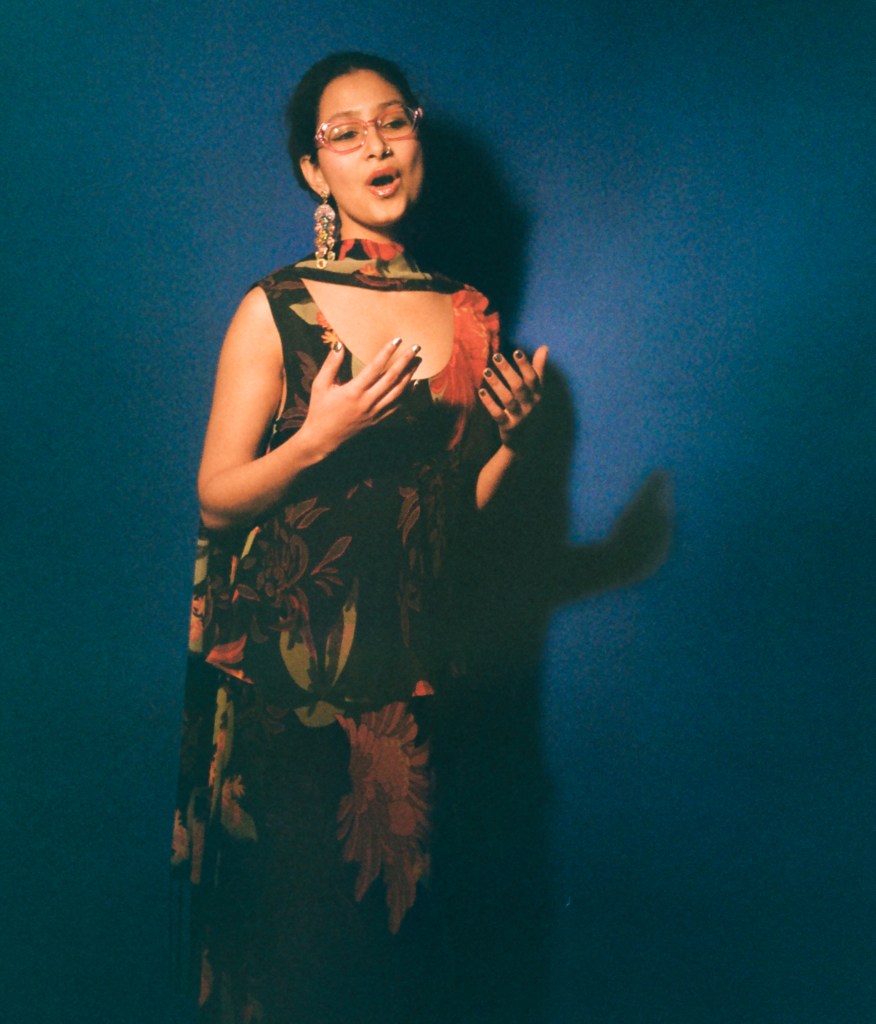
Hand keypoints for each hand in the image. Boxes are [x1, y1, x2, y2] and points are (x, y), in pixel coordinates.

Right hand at [299, 337, 420, 454]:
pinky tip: (414, 384)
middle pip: (392, 378)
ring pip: (398, 392)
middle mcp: (367, 402)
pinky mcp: (378, 420)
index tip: (397, 340)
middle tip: (416, 347)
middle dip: (405, 361)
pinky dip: (407, 394)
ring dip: (410, 375)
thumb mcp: (320, 385)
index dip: (387, 353)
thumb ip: (331, 364)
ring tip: (418, 361)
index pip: (375, 368)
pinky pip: (397, 406)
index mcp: (353, 391)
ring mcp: (375, 412)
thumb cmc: (320, 409)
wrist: (323, 438)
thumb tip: (339, 344)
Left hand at [478, 346, 547, 451]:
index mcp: (537, 395)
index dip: (525, 365)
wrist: (525, 442)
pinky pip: (497, 414)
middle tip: (496, 356)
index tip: (516, 351)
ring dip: (496, 384)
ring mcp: (519, 417)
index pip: (533, 378)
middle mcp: (530, 406)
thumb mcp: (537, 392)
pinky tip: (481, 391)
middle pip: (519, 386)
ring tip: (486, 370)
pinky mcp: (508, 427)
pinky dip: (489, 403)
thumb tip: (544, 348)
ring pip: (507, 399)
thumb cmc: (530, 410)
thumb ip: (538, 369)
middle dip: (508, 371)